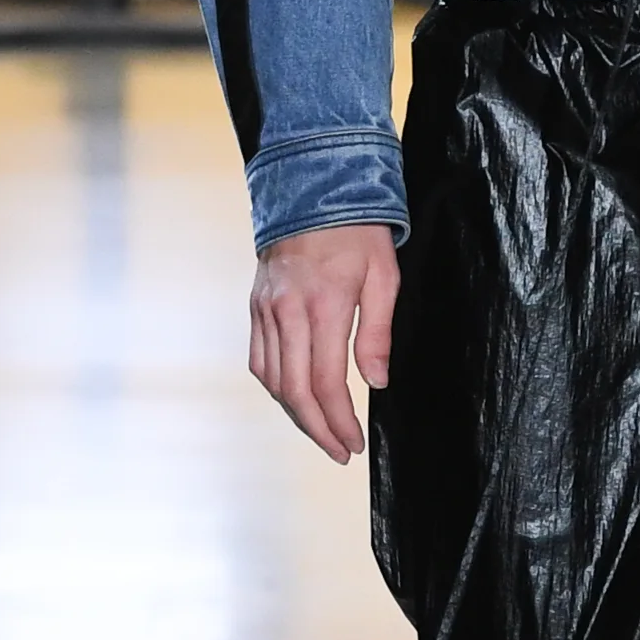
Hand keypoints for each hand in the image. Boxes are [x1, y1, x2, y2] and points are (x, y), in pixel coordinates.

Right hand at [248, 223, 399, 461]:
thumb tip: (376, 381)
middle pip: (294, 390)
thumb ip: (377, 332)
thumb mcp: (383, 276)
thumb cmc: (356, 232)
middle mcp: (287, 313)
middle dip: (317, 429)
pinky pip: (259, 358)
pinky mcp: (256, 306)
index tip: (353, 443)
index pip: (326, 382)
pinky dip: (275, 385)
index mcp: (322, 307)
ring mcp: (266, 310)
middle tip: (338, 451)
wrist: (312, 189)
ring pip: (272, 379)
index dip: (339, 420)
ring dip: (295, 412)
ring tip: (321, 430)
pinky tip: (295, 396)